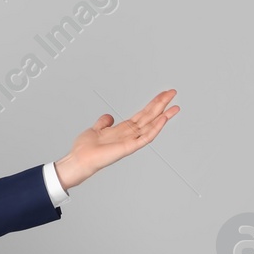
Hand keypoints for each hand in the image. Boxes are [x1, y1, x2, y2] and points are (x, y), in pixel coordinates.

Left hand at [54, 90, 179, 189]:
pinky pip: (145, 138)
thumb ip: (103, 122)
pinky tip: (163, 119)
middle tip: (173, 93)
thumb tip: (109, 116)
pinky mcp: (129, 148)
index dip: (152, 104)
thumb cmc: (84, 149)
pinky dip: (155, 129)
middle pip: (149, 117)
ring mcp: (130, 141)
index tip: (163, 94)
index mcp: (122, 130)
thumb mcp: (95, 129)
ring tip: (175, 107)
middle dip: (161, 105)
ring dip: (163, 116)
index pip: (142, 114)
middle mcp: (128, 135)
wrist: (79, 160)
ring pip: (151, 126)